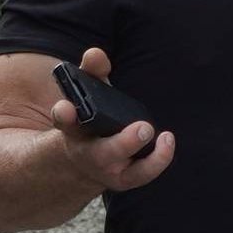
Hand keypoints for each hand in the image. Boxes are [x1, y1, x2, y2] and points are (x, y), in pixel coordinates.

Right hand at [52, 47, 176, 191]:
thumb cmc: (92, 119)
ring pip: (127, 172)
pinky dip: (159, 159)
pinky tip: (167, 139)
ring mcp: (109, 170)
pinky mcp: (127, 178)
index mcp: (73, 129)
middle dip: (123, 143)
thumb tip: (96, 54)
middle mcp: (89, 154)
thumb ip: (92, 72)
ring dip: (147, 155)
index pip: (64, 121)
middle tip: (143, 128)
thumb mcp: (89, 94)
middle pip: (102, 153)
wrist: (87, 159)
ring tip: (155, 132)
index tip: (66, 107)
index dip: (64, 115)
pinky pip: (145, 173)